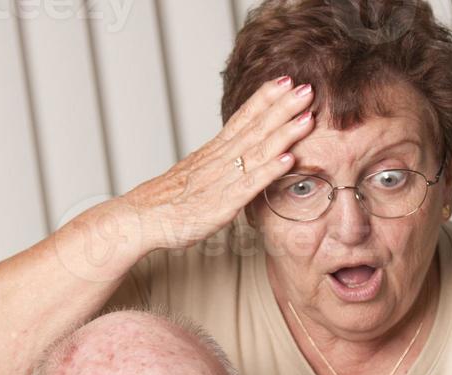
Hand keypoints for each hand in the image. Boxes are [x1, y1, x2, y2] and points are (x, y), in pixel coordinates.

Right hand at [122, 77, 314, 251]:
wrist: (144, 217)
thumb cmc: (168, 201)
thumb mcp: (196, 174)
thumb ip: (217, 164)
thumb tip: (234, 157)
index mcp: (213, 151)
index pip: (242, 117)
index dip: (264, 98)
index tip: (284, 80)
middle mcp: (219, 159)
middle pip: (255, 127)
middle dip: (283, 108)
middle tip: (306, 88)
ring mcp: (223, 180)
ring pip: (257, 151)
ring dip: (284, 133)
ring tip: (307, 117)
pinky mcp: (224, 203)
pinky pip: (250, 184)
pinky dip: (270, 171)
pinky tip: (288, 160)